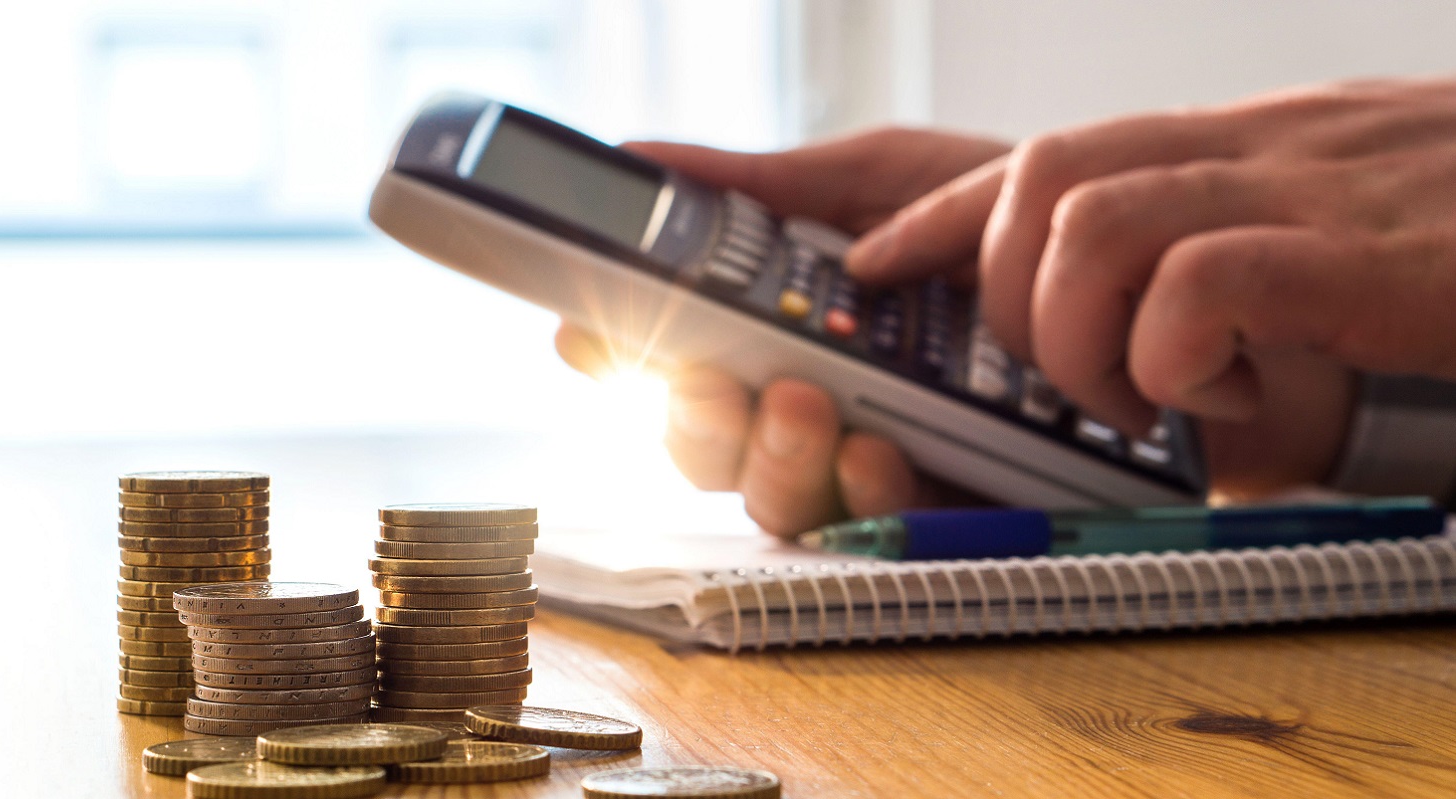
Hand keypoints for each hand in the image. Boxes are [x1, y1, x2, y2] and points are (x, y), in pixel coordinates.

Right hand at [556, 129, 1008, 534]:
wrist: (1131, 260)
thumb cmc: (1001, 219)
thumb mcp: (880, 179)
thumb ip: (764, 185)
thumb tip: (640, 155)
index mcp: (779, 329)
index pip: (676, 358)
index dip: (623, 356)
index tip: (585, 335)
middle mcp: (810, 401)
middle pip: (706, 447)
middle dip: (694, 420)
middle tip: (718, 382)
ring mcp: (872, 458)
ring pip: (773, 500)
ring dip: (771, 457)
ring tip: (805, 405)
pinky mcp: (945, 507)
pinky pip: (875, 531)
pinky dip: (859, 494)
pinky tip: (876, 449)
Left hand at [849, 77, 1455, 497]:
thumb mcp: (1330, 225)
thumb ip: (1234, 260)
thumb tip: (1163, 344)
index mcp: (1238, 148)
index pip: (1048, 153)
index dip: (942, 211)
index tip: (876, 260)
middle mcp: (1255, 150)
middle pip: (1042, 178)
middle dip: (1005, 289)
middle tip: (1066, 373)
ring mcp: (1307, 192)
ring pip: (1093, 220)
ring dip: (1075, 329)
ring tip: (1134, 393)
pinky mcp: (1368, 255)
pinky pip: (1205, 278)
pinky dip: (1176, 350)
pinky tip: (1220, 395)